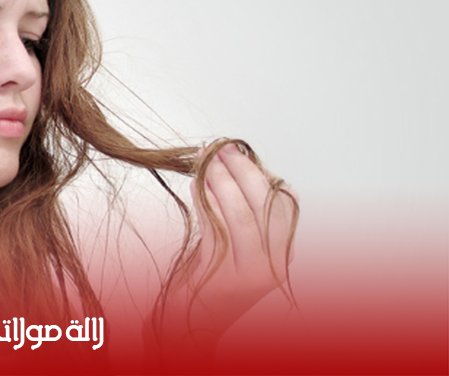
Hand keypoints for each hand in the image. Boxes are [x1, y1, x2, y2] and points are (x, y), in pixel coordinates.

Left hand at [151, 142, 297, 368]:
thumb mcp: (233, 246)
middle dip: (242, 168)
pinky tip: (197, 184)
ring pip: (240, 212)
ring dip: (220, 178)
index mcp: (282, 255)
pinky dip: (206, 199)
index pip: (284, 204)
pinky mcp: (222, 273)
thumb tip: (227, 165)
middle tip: (222, 147)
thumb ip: (237, 212)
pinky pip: (216, 226)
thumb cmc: (208, 281)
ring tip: (205, 159)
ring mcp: (249, 270)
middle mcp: (273, 264)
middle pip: (265, 203)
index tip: (239, 151)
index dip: (261, 172)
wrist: (188, 324)